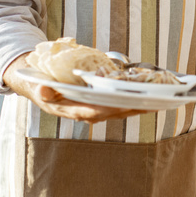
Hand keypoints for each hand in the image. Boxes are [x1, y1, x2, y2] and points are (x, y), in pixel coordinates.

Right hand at [3, 53, 148, 123]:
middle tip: (151, 104)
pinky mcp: (100, 107)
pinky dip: (133, 103)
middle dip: (131, 109)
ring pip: (118, 111)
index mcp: (70, 109)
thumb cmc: (40, 83)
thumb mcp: (38, 85)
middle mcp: (84, 113)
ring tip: (157, 102)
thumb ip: (42, 89)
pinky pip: (119, 107)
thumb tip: (44, 89)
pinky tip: (149, 99)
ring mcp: (93, 111)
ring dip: (137, 108)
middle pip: (111, 113)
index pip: (91, 111)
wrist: (39, 85)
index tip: (122, 106)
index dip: (107, 109)